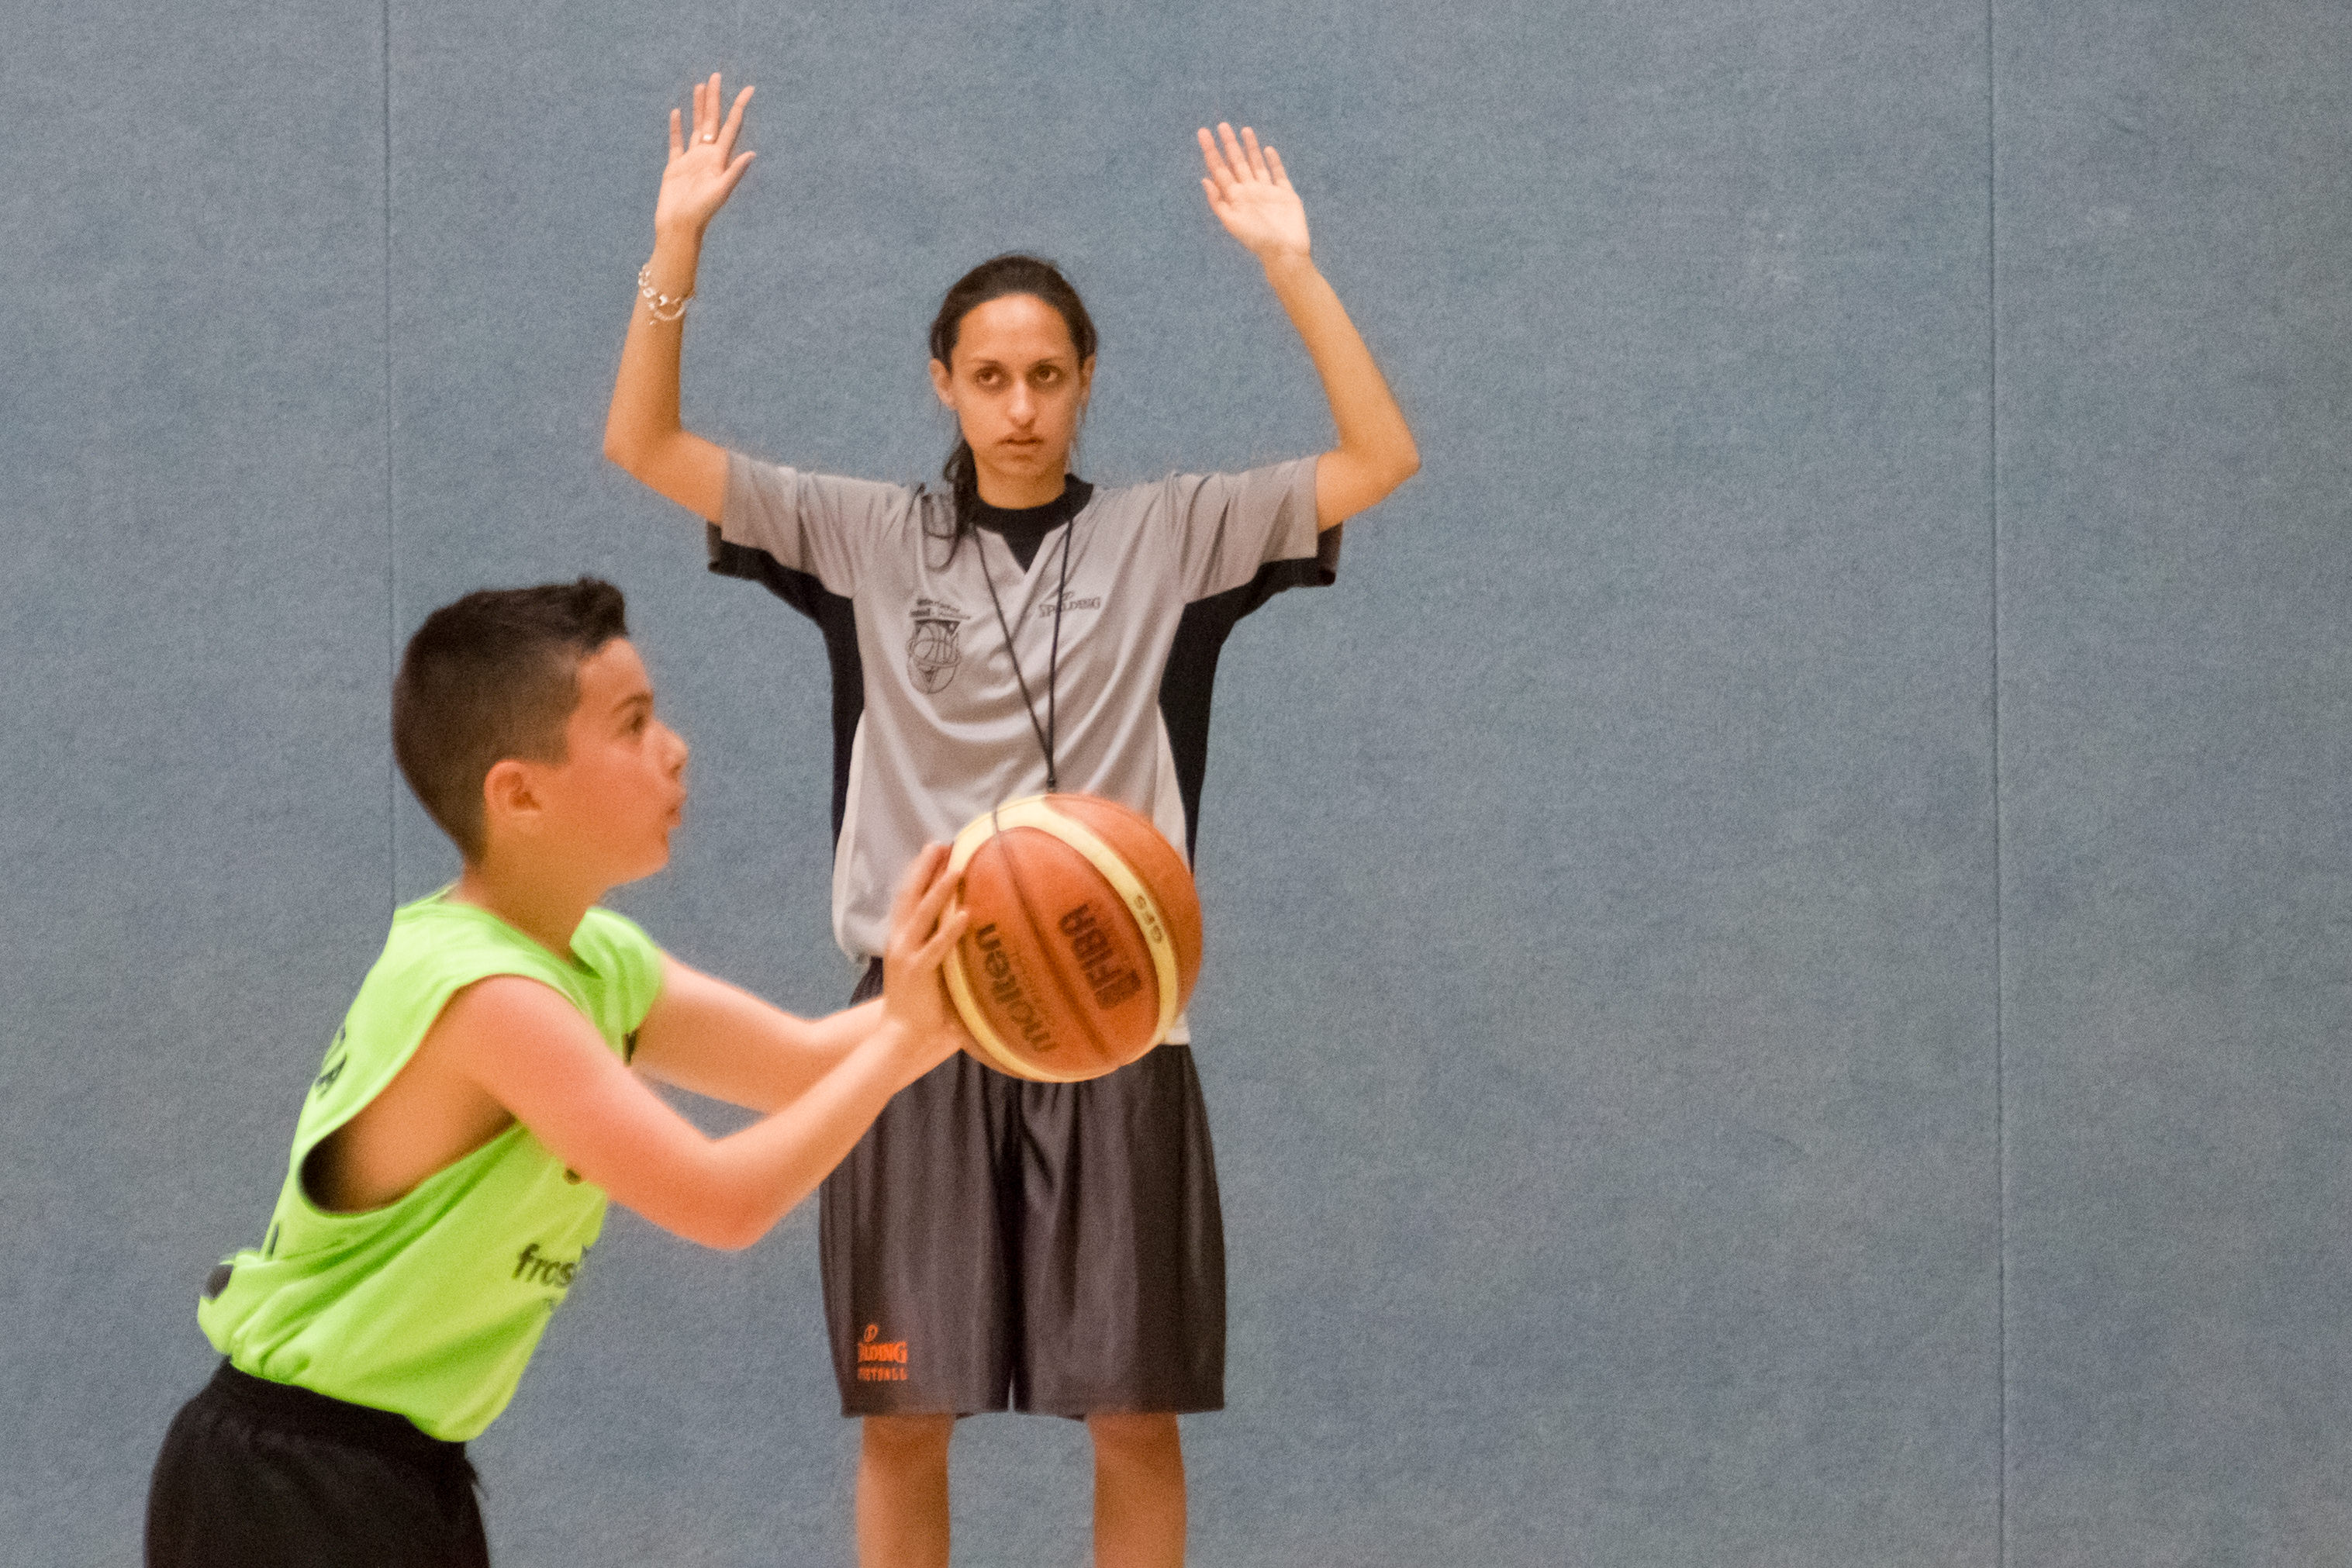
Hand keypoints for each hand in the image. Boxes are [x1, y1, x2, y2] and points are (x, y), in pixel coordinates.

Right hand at [655, 74, 755, 240]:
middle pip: (712, 120)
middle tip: (716, 75)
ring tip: (700, 87)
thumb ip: (735, 172)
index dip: (739, 107)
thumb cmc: (701, 212)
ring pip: (695, 126)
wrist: (679, 227)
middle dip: (714, 98)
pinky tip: (677, 112)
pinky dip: (676, 127)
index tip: (749, 89)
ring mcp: (691, 160)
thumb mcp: (720, 191)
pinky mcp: (675, 167)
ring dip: (698, 107)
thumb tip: (752, 153)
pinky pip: (676, 142)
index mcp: (719, 159)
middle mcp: (707, 156)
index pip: (731, 126)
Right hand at [879, 843, 971, 1063]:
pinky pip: (937, 947)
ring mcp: (907, 956)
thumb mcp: (932, 970)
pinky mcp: (918, 973)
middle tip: (939, 843)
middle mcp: (900, 942)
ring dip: (939, 889)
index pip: (908, 898)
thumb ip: (944, 951)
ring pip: (922, 914)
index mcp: (901, 939)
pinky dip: (951, 929)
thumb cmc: (922, 1006)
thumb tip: (972, 930)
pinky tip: (966, 914)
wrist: (900, 1036)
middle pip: (910, 896)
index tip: (935, 850)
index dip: (919, 873)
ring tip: (957, 867)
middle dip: (924, 868)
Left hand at [1197, 123, 1309, 264]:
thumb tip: (1204, 180)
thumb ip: (1218, 202)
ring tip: (1244, 129)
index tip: (1203, 133)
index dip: (1211, 151)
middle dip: (1229, 144)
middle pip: (1236, 162)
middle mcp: (1249, 192)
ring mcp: (1267, 192)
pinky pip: (1278, 174)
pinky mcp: (1285, 195)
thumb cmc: (1257, 240)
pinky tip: (1267, 150)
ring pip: (1256, 164)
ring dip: (1250, 148)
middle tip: (1222, 125)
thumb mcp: (1232, 222)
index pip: (1219, 169)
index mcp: (1235, 197)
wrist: (1285, 252)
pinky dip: (1273, 162)